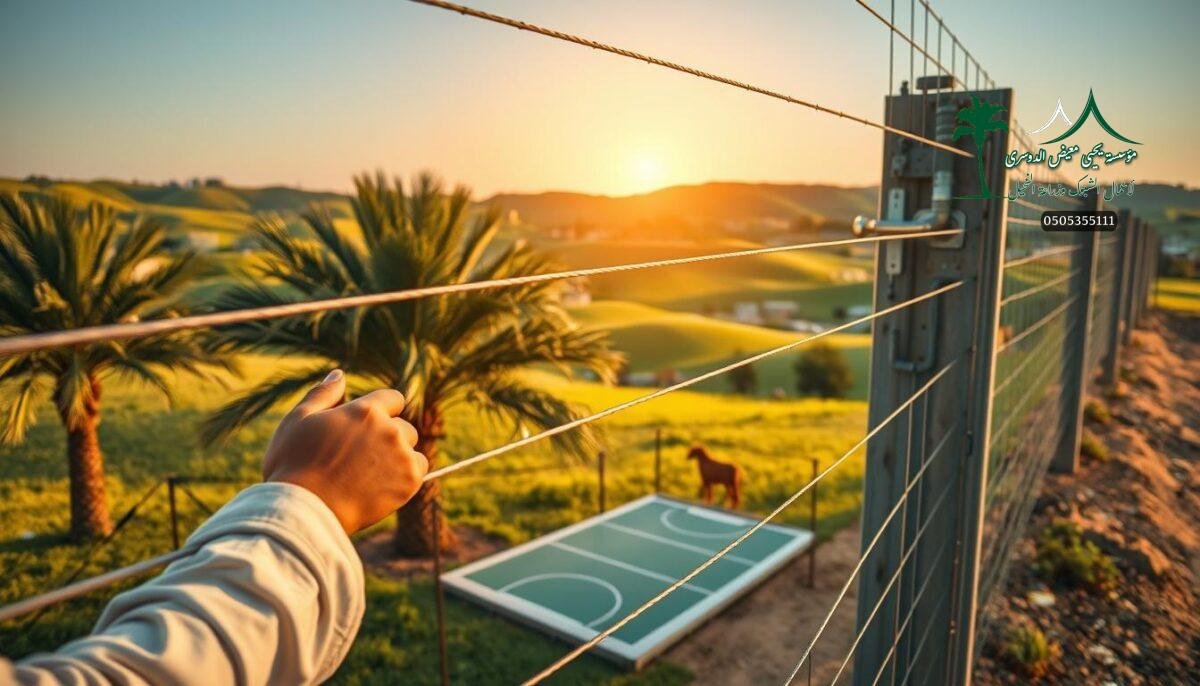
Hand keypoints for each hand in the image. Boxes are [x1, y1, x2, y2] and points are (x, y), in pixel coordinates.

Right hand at [263, 369, 427, 533]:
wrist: (304, 510)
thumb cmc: (293, 463)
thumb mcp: (299, 419)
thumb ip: (323, 394)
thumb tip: (340, 374)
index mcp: (366, 410)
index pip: (393, 399)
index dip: (382, 411)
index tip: (368, 428)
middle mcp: (389, 429)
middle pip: (403, 427)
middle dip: (388, 437)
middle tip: (361, 458)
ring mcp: (401, 456)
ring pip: (412, 449)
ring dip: (398, 457)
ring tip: (370, 474)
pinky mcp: (409, 482)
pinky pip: (419, 470)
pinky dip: (405, 476)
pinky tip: (382, 485)